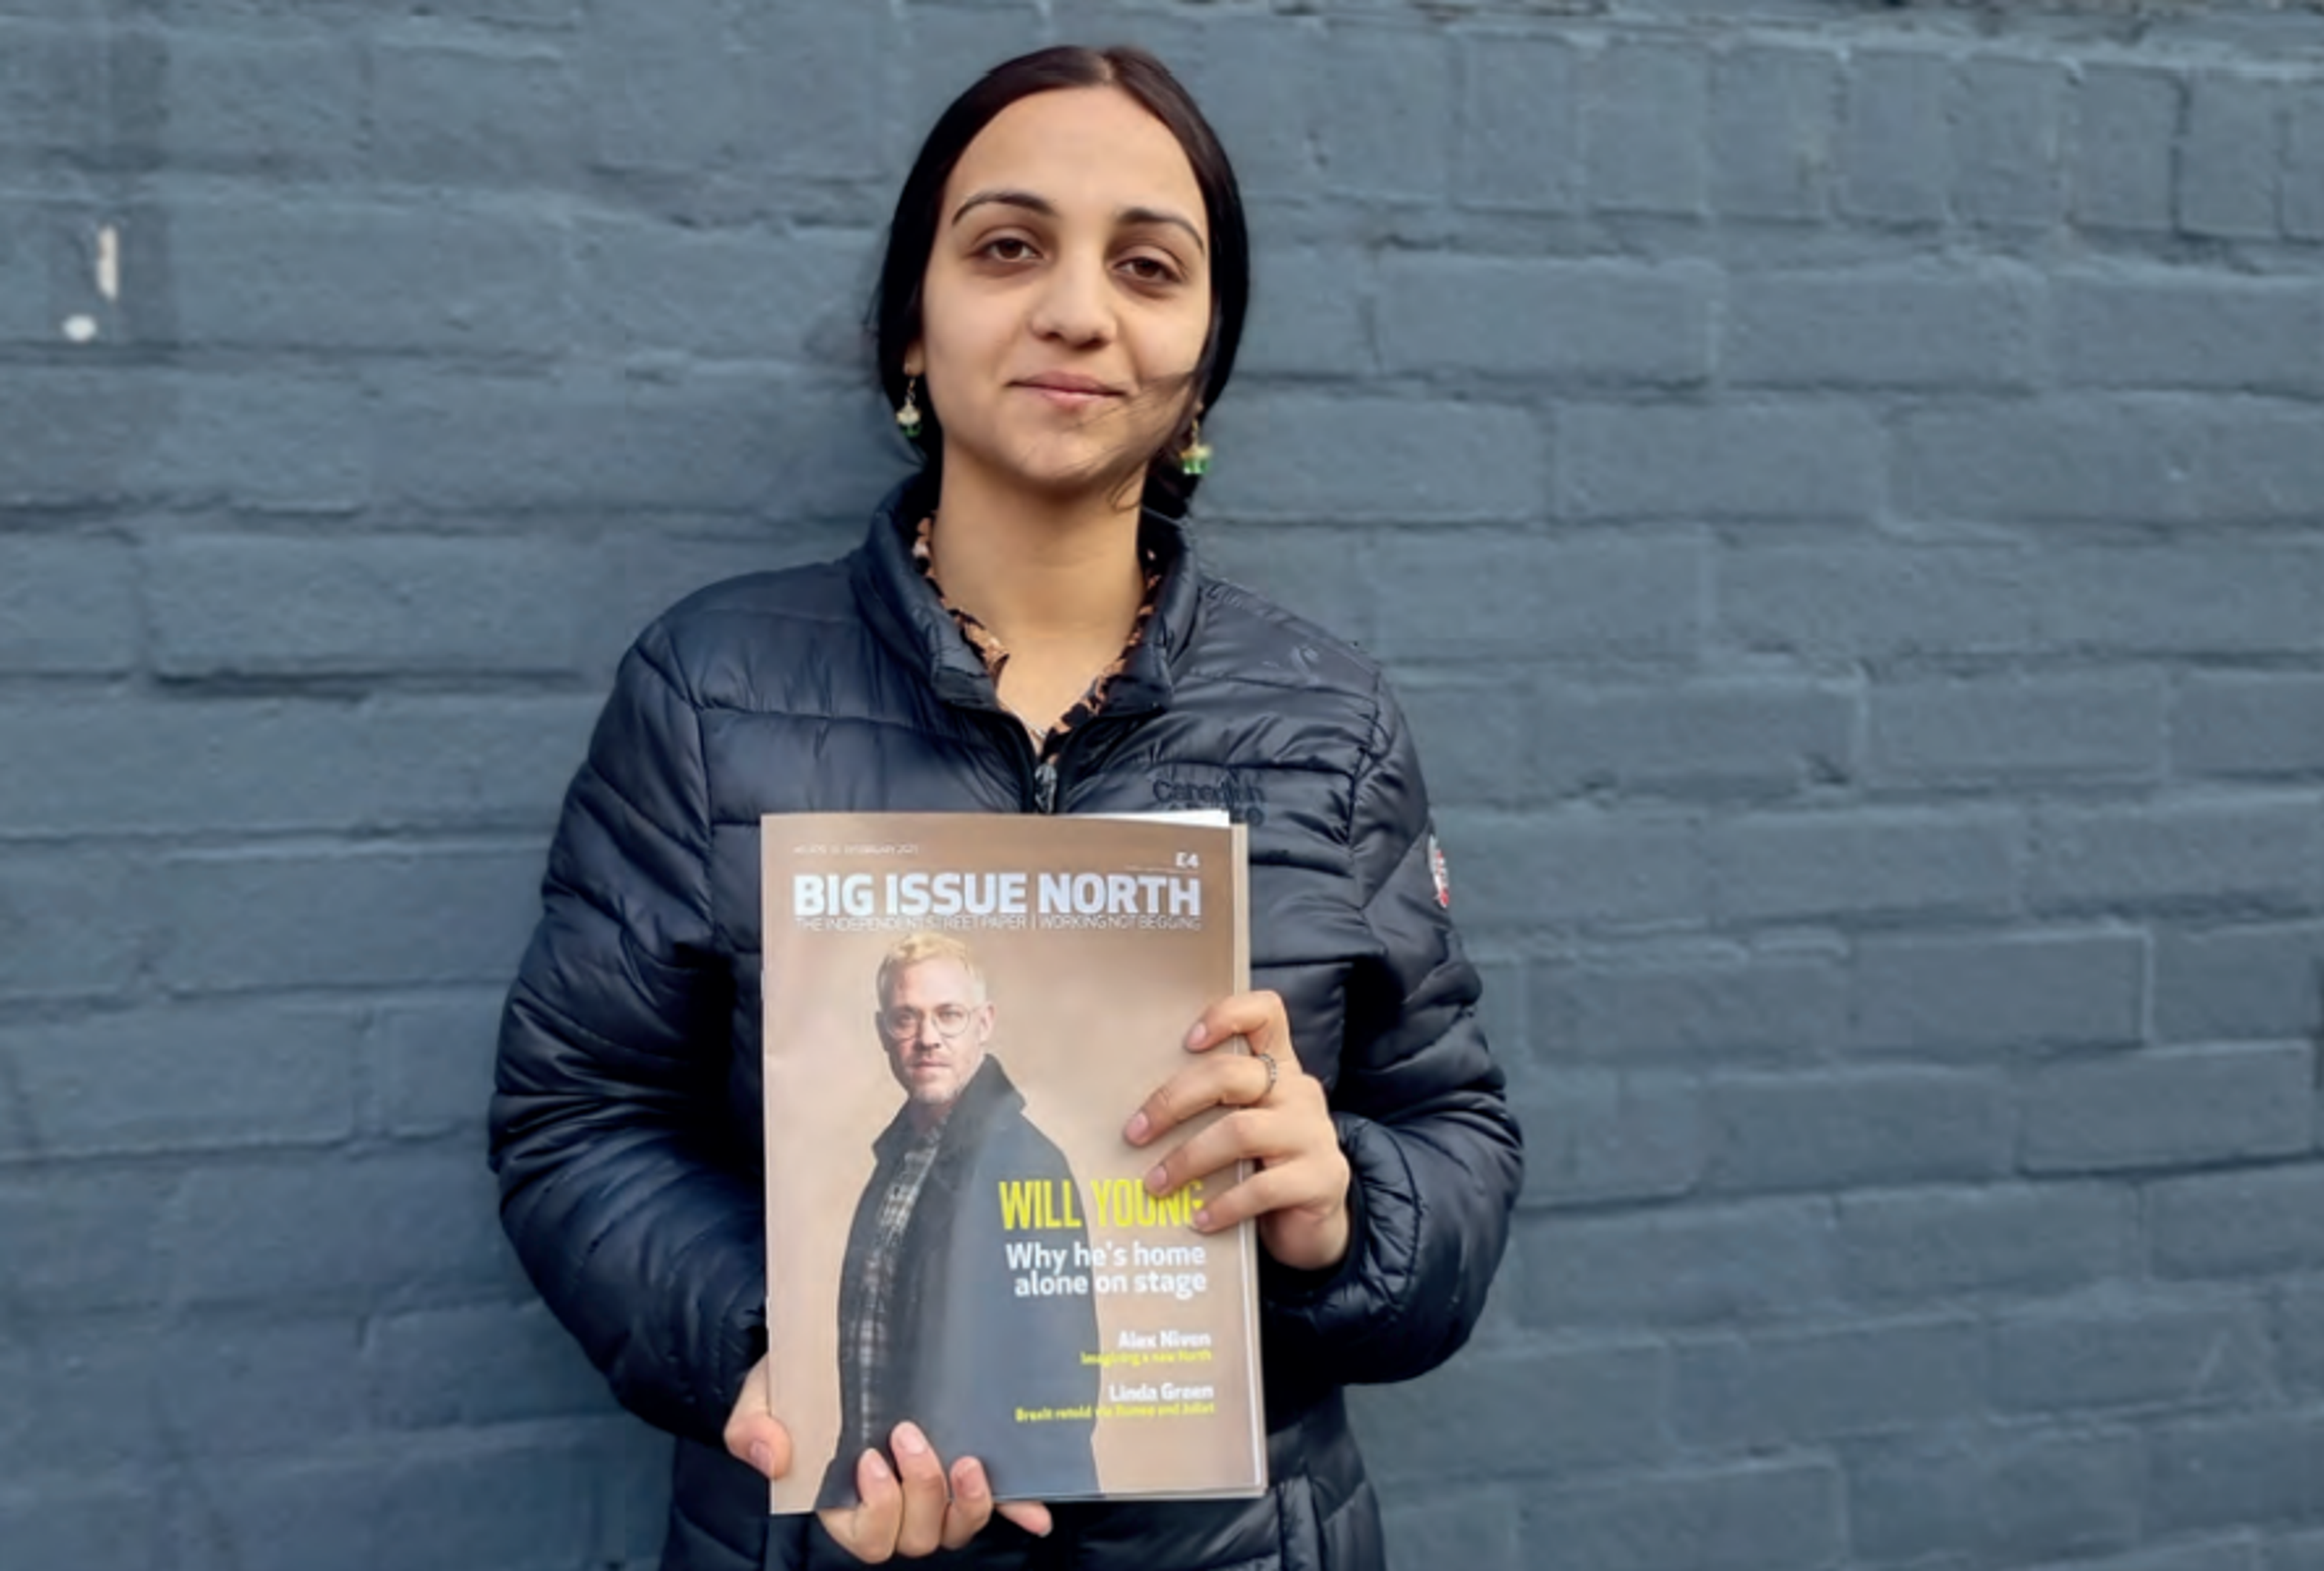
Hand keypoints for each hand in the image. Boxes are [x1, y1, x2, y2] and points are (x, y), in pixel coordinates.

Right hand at [724, 1357, 1051, 1560]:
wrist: (826, 1345)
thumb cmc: (792, 1381)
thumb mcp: (760, 1398)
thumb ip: (752, 1428)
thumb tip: (772, 1458)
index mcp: (842, 1500)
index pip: (868, 1537)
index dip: (877, 1509)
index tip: (870, 1458)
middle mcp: (892, 1503)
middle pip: (917, 1537)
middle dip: (921, 1493)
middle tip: (910, 1435)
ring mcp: (932, 1487)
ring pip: (957, 1527)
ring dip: (969, 1503)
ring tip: (966, 1460)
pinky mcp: (963, 1462)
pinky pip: (997, 1500)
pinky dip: (1017, 1507)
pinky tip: (1038, 1508)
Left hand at [1124, 989, 1351, 1272]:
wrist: (1314, 1224)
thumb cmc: (1262, 1166)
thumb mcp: (1240, 1124)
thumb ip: (1208, 1108)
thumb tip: (1130, 1117)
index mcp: (1277, 1067)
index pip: (1266, 1012)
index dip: (1227, 1015)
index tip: (1186, 1040)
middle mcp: (1298, 1091)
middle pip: (1231, 1074)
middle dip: (1173, 1101)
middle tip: (1133, 1133)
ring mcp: (1313, 1134)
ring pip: (1241, 1131)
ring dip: (1188, 1159)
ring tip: (1156, 1184)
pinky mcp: (1321, 1179)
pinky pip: (1263, 1188)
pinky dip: (1224, 1205)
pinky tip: (1199, 1219)